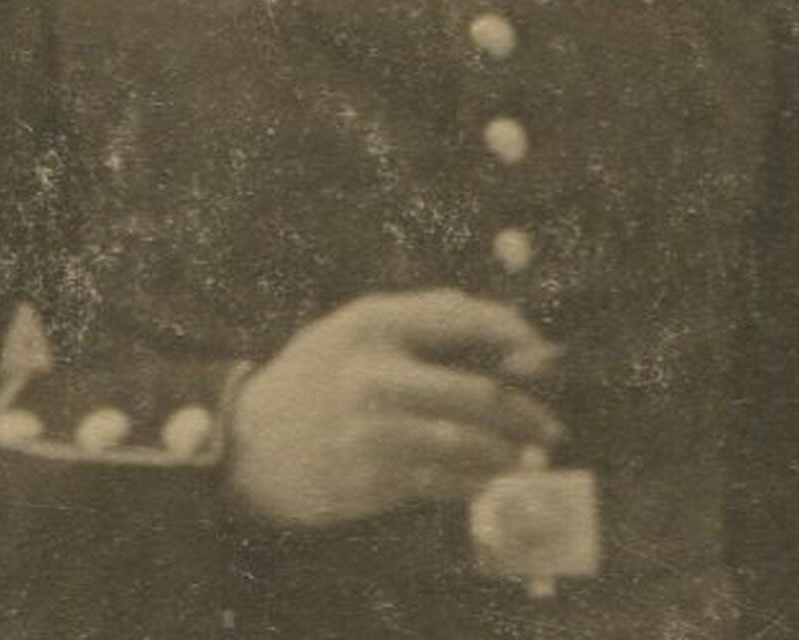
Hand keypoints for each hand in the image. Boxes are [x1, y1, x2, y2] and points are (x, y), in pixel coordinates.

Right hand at [227, 289, 563, 527]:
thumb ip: (423, 314)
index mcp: (375, 326)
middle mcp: (378, 376)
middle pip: (477, 393)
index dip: (514, 337)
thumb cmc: (314, 375)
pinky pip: (440, 483)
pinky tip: (489, 482)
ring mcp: (374, 433)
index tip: (543, 353)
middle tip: (552, 425)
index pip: (465, 322)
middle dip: (525, 411)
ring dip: (507, 455)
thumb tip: (494, 316)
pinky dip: (473, 484)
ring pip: (466, 445)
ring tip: (529, 458)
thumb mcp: (356, 324)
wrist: (247, 443)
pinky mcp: (371, 480)